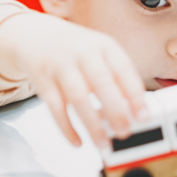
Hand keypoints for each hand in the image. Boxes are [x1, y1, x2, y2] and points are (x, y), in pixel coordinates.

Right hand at [0, 12, 147, 148]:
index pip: (123, 69)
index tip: (144, 116)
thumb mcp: (98, 52)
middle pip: (101, 82)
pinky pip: (55, 106)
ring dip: (92, 124)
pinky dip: (66, 127)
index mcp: (102, 45)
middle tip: (124, 132)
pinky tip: (77, 141)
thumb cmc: (74, 48)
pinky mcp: (41, 78)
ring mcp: (59, 64)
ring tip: (103, 143)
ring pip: (78, 97)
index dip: (135, 94)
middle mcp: (81, 51)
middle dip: (115, 111)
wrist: (33, 34)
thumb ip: (114, 77)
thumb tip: (130, 113)